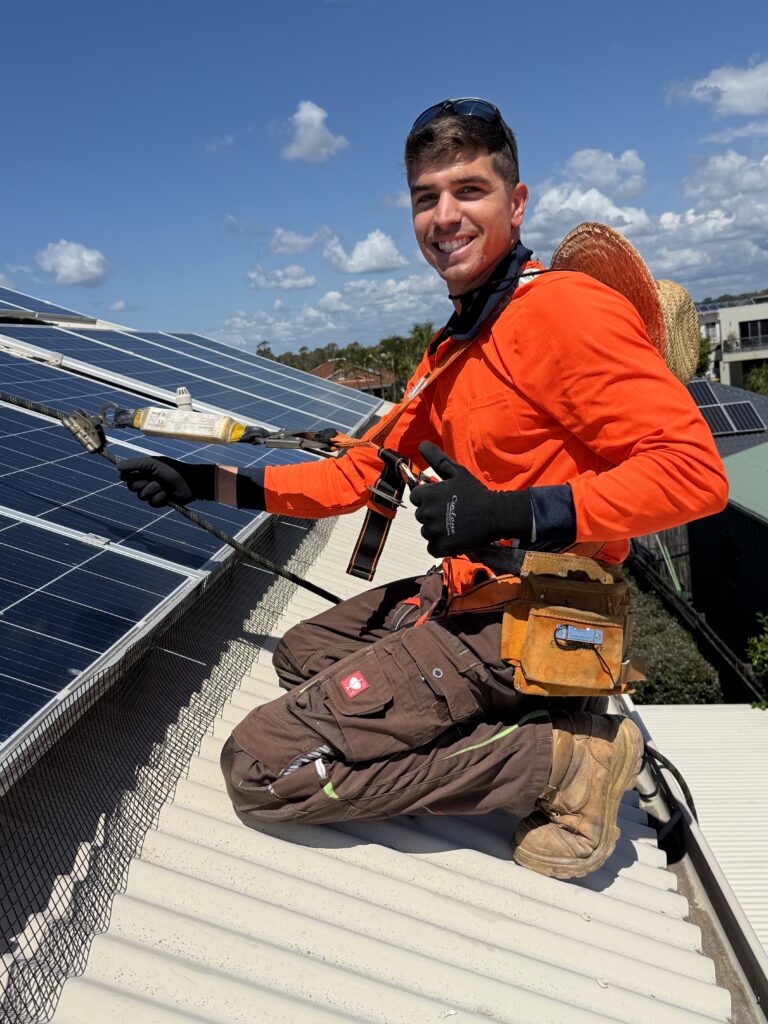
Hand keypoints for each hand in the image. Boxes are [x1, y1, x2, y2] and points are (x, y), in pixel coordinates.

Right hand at [118, 457, 214, 507]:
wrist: (188, 482)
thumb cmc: (171, 470)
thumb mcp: (152, 463)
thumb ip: (134, 464)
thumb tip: (117, 467)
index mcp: (143, 470)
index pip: (126, 476)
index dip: (125, 476)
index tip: (126, 475)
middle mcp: (146, 481)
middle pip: (131, 487)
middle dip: (143, 483)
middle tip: (154, 478)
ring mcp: (152, 492)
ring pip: (141, 496)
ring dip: (154, 490)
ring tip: (164, 485)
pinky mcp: (159, 502)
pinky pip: (151, 503)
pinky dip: (160, 498)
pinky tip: (168, 494)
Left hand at [410, 442, 532, 556]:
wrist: (495, 514)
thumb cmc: (476, 492)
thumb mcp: (457, 472)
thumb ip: (437, 459)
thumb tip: (422, 444)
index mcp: (428, 495)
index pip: (416, 498)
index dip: (428, 498)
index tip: (442, 500)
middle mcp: (427, 513)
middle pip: (421, 515)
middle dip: (433, 514)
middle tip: (452, 512)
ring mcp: (434, 531)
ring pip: (426, 531)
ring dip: (437, 530)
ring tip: (455, 524)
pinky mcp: (442, 545)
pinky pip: (432, 547)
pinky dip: (440, 544)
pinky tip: (453, 536)